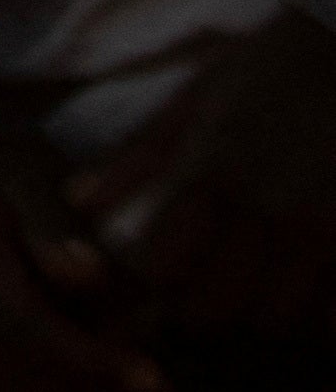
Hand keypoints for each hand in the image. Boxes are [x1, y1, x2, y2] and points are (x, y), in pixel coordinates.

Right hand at [0, 135, 158, 391]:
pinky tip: (54, 380)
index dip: (88, 359)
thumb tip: (88, 272)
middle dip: (82, 382)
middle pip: (9, 369)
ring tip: (96, 373)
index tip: (152, 376)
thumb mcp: (23, 172)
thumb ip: (56, 220)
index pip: (20, 323)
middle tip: (133, 375)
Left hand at [75, 10, 335, 336]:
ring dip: (263, 311)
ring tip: (263, 278)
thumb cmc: (270, 71)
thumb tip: (81, 202)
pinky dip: (318, 312)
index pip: (162, 267)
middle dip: (203, 303)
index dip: (156, 277)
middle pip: (214, 309)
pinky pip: (333, 315)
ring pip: (277, 321)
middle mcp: (269, 208)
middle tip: (211, 278)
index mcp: (213, 170)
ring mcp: (326, 231)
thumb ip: (139, 157)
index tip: (164, 264)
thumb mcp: (194, 99)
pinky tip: (309, 281)